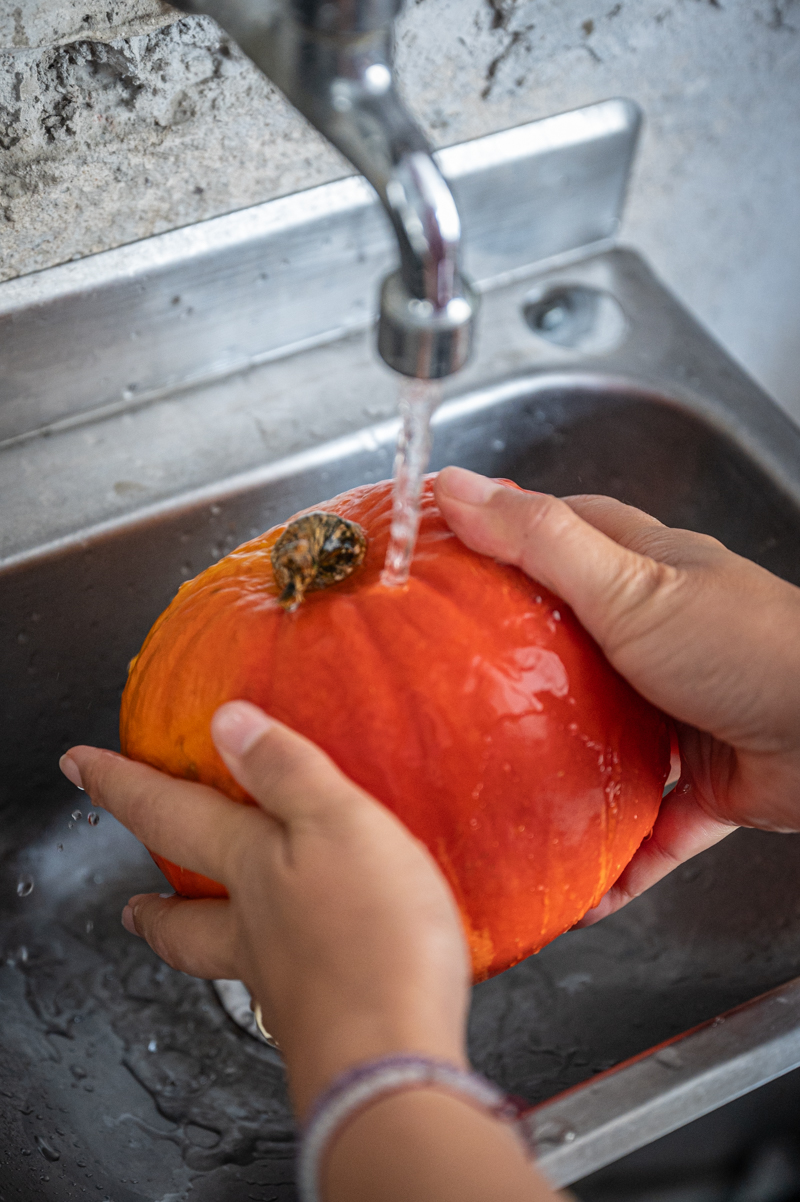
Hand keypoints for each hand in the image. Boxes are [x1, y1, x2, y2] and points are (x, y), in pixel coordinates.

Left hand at [60, 702, 469, 1116]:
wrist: (392, 1063)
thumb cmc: (370, 939)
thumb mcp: (337, 822)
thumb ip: (285, 771)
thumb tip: (225, 721)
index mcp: (251, 870)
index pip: (170, 815)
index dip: (122, 786)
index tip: (77, 767)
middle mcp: (254, 931)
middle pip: (183, 916)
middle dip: (152, 904)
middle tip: (130, 902)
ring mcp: (285, 985)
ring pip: (227, 957)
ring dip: (206, 940)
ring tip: (211, 932)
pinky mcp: (329, 1023)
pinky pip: (289, 990)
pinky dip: (285, 974)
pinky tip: (317, 970)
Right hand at [434, 466, 799, 922]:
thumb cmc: (741, 646)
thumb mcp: (626, 586)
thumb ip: (540, 542)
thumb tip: (454, 486)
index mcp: (642, 571)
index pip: (560, 532)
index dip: (499, 537)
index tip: (438, 562)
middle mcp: (658, 633)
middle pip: (568, 638)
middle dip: (511, 660)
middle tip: (442, 687)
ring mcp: (679, 709)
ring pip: (602, 735)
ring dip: (556, 762)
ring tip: (489, 787)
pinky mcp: (704, 782)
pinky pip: (650, 826)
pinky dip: (618, 858)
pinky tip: (578, 895)